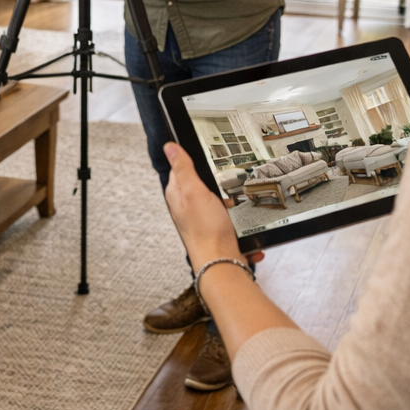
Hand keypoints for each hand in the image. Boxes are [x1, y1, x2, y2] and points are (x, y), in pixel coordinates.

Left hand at [163, 142, 262, 267]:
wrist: (222, 263)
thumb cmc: (206, 230)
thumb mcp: (194, 191)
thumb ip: (183, 168)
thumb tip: (169, 147)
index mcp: (178, 194)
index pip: (181, 168)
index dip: (194, 160)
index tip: (208, 156)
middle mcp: (187, 207)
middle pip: (203, 183)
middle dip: (218, 182)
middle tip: (225, 184)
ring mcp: (203, 219)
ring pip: (220, 200)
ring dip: (231, 201)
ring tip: (234, 204)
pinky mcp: (217, 230)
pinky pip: (231, 218)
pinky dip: (238, 219)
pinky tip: (240, 221)